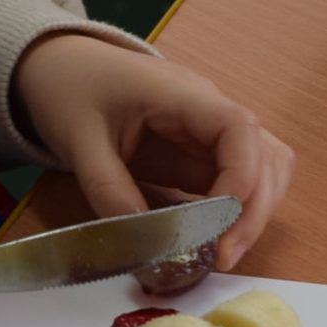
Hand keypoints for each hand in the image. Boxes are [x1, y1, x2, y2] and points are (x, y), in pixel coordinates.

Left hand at [10, 34, 293, 270]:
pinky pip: (234, 182)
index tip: (219, 226)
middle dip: (253, 211)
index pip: (239, 129)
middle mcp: (209, 112)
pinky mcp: (198, 154)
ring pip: (262, 170)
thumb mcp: (79, 140)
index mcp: (182, 95)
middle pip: (266, 156)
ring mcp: (207, 133)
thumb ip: (109, 189)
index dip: (242, 179)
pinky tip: (212, 240)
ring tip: (222, 253)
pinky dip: (234, 213)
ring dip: (252, 213)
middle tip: (223, 257)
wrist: (61, 68)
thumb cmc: (71, 91)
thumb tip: (145, 243)